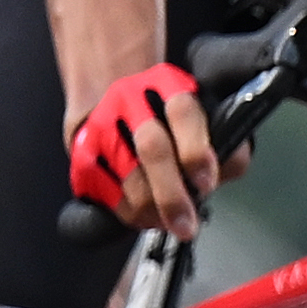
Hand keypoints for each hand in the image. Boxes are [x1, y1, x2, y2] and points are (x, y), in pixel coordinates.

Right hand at [66, 60, 220, 237]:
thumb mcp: (199, 110)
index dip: (196, 151)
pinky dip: (129, 213)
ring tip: (169, 222)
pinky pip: (105, 193)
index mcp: (166, 84)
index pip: (184, 112)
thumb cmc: (164, 114)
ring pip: (127, 177)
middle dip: (172, 194)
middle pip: (151, 148)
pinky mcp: (81, 153)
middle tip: (186, 223)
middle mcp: (129, 100)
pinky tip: (146, 216)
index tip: (206, 183)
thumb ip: (223, 139)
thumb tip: (224, 174)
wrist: (105, 96)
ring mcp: (100, 125)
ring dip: (152, 209)